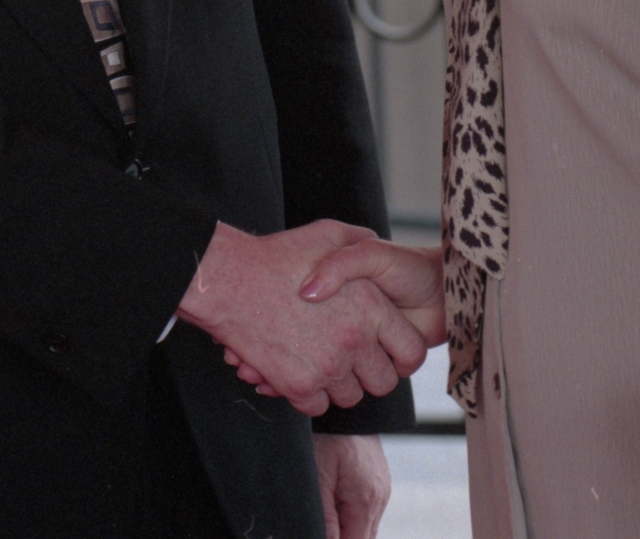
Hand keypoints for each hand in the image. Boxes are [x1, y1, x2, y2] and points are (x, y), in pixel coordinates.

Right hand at [177, 220, 426, 415]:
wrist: (230, 280)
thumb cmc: (277, 256)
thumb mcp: (329, 234)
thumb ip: (360, 242)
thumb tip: (376, 245)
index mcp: (371, 306)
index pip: (410, 353)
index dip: (401, 355)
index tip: (388, 352)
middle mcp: (354, 340)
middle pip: (383, 383)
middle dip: (370, 373)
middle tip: (352, 358)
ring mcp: (327, 367)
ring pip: (350, 396)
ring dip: (339, 383)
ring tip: (322, 359)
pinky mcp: (299, 386)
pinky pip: (319, 406)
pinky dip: (311, 394)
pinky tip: (301, 370)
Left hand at [313, 435, 390, 538]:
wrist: (343, 403)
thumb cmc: (326, 433)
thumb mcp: (317, 474)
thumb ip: (324, 517)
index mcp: (366, 500)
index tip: (317, 531)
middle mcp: (380, 496)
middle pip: (363, 538)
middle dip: (341, 537)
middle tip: (322, 518)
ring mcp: (382, 487)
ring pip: (365, 526)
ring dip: (346, 528)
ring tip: (326, 507)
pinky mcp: (378, 479)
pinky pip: (367, 510)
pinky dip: (351, 514)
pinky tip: (334, 501)